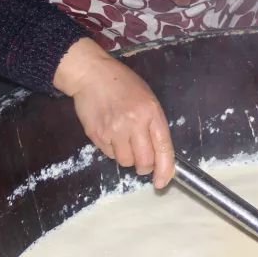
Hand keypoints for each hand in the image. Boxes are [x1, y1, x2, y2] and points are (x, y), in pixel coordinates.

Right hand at [53, 38, 175, 188]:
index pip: (163, 147)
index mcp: (151, 112)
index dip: (165, 169)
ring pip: (126, 162)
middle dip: (145, 166)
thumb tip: (158, 153)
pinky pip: (110, 155)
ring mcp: (113, 131)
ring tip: (125, 141)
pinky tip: (112, 134)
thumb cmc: (124, 85)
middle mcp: (133, 123)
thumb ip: (154, 124)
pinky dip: (114, 150)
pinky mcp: (96, 135)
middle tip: (143, 160)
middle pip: (144, 161)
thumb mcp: (148, 99)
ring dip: (128, 158)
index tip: (163, 181)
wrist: (92, 75)